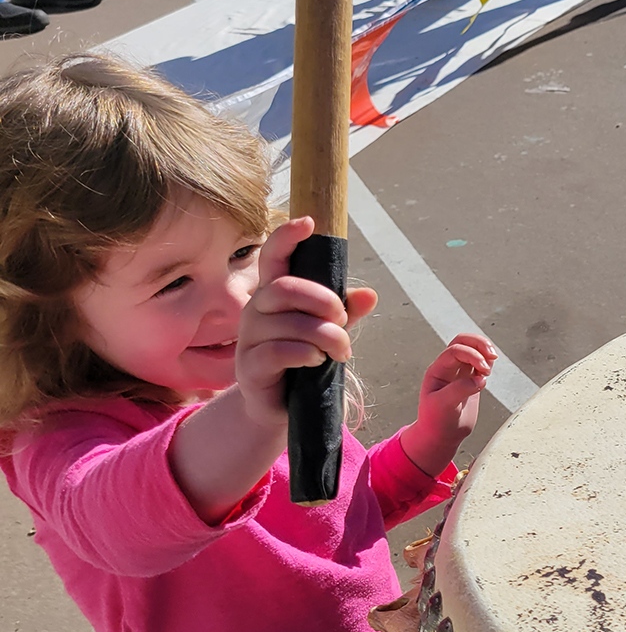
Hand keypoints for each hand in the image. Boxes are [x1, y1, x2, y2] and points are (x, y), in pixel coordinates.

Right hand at [235, 217, 377, 426]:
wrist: (281, 410)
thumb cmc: (304, 363)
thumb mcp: (329, 335)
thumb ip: (345, 314)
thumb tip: (370, 294)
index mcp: (274, 295)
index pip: (274, 257)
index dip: (287, 237)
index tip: (309, 222)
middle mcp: (256, 310)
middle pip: (284, 288)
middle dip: (323, 301)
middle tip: (343, 321)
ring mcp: (249, 339)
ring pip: (287, 322)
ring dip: (324, 335)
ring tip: (341, 352)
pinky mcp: (249, 367)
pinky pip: (277, 351)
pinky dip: (305, 353)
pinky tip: (317, 361)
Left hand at [399, 334, 497, 476]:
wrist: (441, 436)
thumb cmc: (436, 422)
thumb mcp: (443, 406)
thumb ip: (461, 389)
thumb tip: (480, 379)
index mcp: (437, 370)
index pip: (455, 350)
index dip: (472, 355)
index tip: (484, 372)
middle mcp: (448, 368)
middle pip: (464, 341)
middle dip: (480, 344)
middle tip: (492, 356)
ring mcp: (460, 373)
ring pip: (474, 349)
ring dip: (485, 352)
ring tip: (489, 368)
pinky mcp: (471, 381)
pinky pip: (481, 363)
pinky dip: (488, 362)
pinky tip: (488, 373)